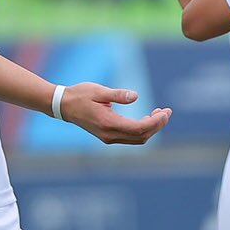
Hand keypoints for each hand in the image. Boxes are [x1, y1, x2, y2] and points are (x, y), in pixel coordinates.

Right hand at [57, 84, 171, 144]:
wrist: (63, 106)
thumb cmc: (80, 95)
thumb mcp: (99, 91)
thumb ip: (118, 95)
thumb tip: (136, 96)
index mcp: (108, 124)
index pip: (139, 129)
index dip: (155, 122)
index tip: (165, 112)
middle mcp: (109, 135)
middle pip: (141, 137)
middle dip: (157, 125)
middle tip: (167, 112)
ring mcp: (109, 138)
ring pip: (137, 139)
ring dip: (151, 128)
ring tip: (160, 113)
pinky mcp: (108, 136)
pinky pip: (131, 137)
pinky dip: (142, 129)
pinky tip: (147, 118)